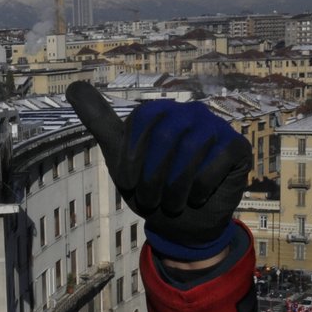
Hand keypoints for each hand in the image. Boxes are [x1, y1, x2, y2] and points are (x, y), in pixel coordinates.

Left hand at [67, 82, 251, 258]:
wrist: (182, 225)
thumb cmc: (151, 189)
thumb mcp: (120, 157)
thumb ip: (99, 121)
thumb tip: (73, 85)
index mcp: (162, 112)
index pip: (141, 122)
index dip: (133, 158)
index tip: (131, 183)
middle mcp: (190, 112)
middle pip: (165, 137)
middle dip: (153, 178)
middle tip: (152, 199)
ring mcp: (217, 127)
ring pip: (191, 152)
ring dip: (175, 188)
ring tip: (173, 202)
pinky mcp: (238, 147)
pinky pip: (215, 164)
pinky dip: (200, 189)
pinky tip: (198, 198)